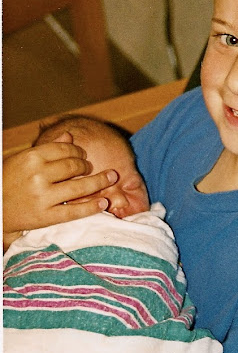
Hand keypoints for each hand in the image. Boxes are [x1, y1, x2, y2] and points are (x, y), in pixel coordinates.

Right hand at [3, 134, 117, 238]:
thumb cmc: (8, 181)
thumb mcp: (23, 160)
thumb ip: (47, 148)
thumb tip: (69, 135)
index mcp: (32, 157)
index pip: (65, 149)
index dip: (79, 151)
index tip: (84, 155)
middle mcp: (39, 175)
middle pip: (75, 166)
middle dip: (88, 166)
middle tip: (92, 168)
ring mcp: (43, 197)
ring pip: (80, 187)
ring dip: (100, 181)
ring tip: (112, 177)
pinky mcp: (46, 216)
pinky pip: (74, 211)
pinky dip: (92, 207)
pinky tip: (103, 202)